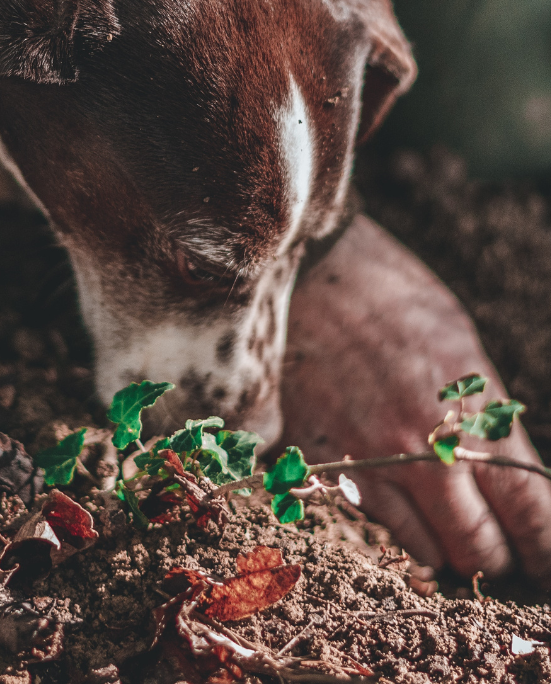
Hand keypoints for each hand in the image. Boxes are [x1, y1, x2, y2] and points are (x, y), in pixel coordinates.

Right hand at [283, 215, 550, 585]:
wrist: (300, 270)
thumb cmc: (385, 291)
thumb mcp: (457, 342)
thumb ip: (482, 411)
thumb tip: (505, 467)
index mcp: (471, 411)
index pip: (531, 512)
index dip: (544, 545)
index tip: (545, 555)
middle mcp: (425, 447)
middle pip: (480, 545)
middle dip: (500, 556)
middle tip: (504, 553)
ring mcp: (369, 458)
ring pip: (426, 548)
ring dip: (446, 548)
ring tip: (452, 535)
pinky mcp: (321, 459)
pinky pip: (370, 521)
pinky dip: (394, 525)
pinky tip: (402, 509)